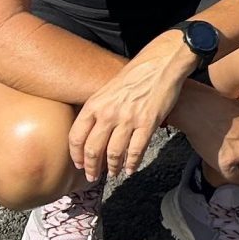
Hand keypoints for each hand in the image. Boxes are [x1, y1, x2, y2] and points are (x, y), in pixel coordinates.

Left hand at [67, 34, 194, 181]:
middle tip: (93, 176)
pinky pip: (136, 150)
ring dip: (113, 167)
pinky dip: (133, 163)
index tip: (79, 164)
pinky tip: (131, 168)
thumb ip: (98, 108)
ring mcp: (128, 119)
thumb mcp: (108, 88)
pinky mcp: (148, 122)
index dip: (76, 155)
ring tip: (114, 172)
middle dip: (92, 168)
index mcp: (95, 103)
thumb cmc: (136, 73)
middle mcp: (108, 113)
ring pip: (114, 153)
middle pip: (93, 150)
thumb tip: (92, 132)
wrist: (162, 63)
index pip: (76, 137)